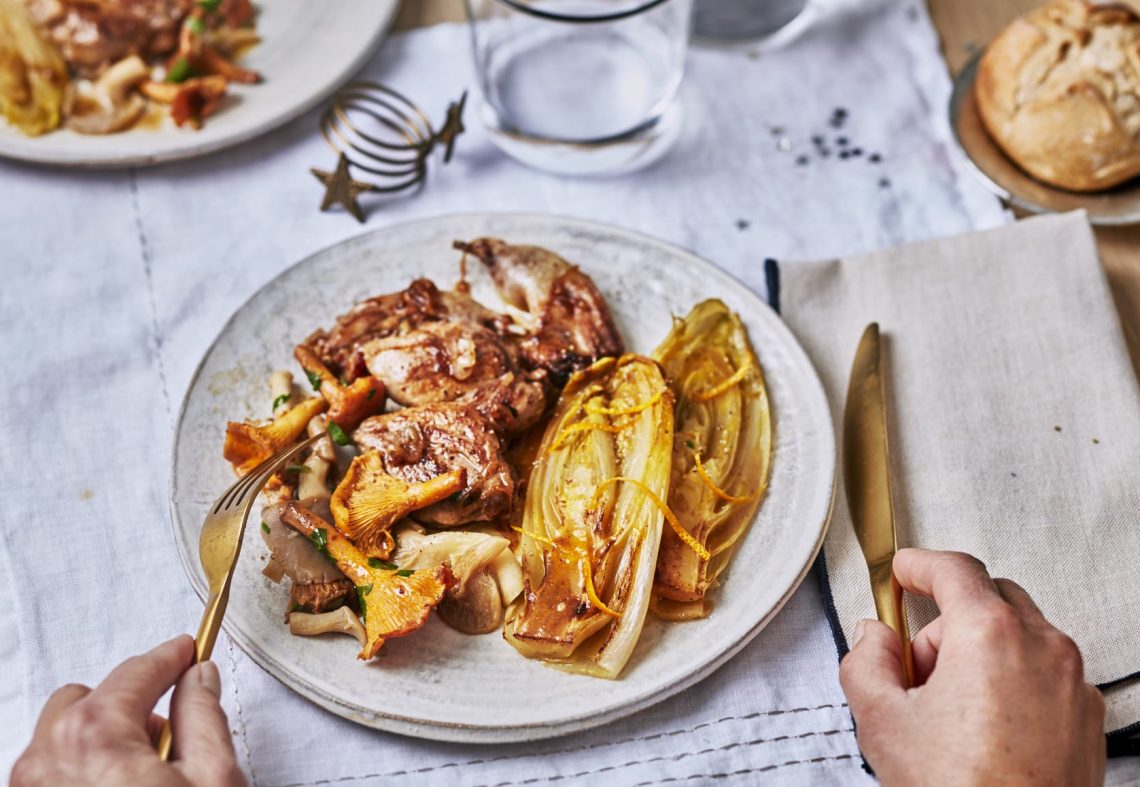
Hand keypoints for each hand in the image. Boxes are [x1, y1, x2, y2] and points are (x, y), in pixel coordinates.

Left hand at [12, 634, 243, 786]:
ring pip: (62, 738)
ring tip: (143, 776)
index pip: (137, 674)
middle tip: (167, 735)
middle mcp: (46, 760)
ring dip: (100, 741)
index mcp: (94, 737)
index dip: (170, 658)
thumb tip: (198, 679)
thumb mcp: (213, 779)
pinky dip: (80, 771)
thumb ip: (204, 716)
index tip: (187, 651)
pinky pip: (51, 773)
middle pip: (84, 699)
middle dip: (126, 706)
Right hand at [839, 548, 1104, 786]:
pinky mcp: (1087, 717)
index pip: (954, 569)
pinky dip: (1014, 681)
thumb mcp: (882, 722)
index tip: (905, 571)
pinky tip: (984, 727)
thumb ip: (866, 662)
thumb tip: (872, 639)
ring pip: (1020, 635)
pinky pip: (1046, 673)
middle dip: (947, 622)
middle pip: (989, 598)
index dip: (919, 565)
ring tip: (950, 709)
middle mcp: (1042, 647)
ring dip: (981, 652)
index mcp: (990, 634)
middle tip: (917, 666)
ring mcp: (1073, 683)